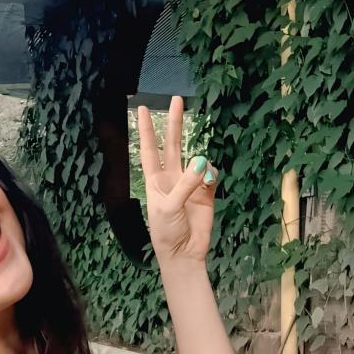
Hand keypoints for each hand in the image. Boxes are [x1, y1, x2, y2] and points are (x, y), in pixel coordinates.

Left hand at [135, 95, 217, 267]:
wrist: (184, 254)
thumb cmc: (167, 233)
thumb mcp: (169, 207)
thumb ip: (186, 184)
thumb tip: (201, 162)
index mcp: (155, 180)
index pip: (149, 149)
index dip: (145, 129)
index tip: (141, 108)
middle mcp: (172, 178)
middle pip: (172, 144)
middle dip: (174, 123)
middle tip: (177, 100)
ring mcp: (189, 184)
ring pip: (196, 159)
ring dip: (200, 163)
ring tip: (201, 179)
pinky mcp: (206, 193)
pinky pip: (211, 174)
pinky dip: (211, 175)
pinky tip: (209, 183)